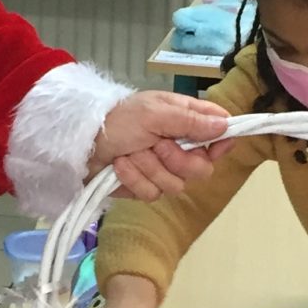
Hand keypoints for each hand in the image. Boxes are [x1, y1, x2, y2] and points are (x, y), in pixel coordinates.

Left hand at [90, 91, 228, 200]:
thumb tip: (225, 125)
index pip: (219, 131)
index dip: (221, 141)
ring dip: (149, 168)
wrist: (82, 144)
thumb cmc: (119, 120)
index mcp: (184, 119)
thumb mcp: (155, 113)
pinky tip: (120, 167)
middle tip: (156, 146)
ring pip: (176, 184)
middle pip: (202, 167)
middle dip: (177, 160)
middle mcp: (179, 145)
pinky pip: (153, 193)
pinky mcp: (146, 187)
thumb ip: (190, 120)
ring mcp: (163, 169)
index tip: (215, 147)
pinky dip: (134, 179)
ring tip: (131, 153)